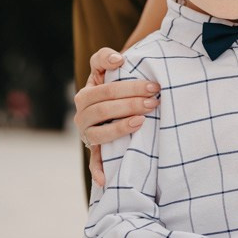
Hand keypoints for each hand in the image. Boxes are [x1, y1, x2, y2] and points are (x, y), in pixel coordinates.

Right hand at [74, 47, 159, 186]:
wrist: (115, 107)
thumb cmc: (115, 86)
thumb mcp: (107, 69)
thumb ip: (104, 58)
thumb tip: (117, 60)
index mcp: (86, 93)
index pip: (105, 87)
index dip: (125, 83)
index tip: (145, 80)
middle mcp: (83, 114)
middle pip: (104, 108)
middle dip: (130, 102)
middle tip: (155, 99)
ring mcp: (87, 134)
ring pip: (100, 133)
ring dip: (121, 127)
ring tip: (142, 121)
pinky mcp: (95, 151)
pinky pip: (94, 163)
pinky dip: (98, 172)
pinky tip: (106, 180)